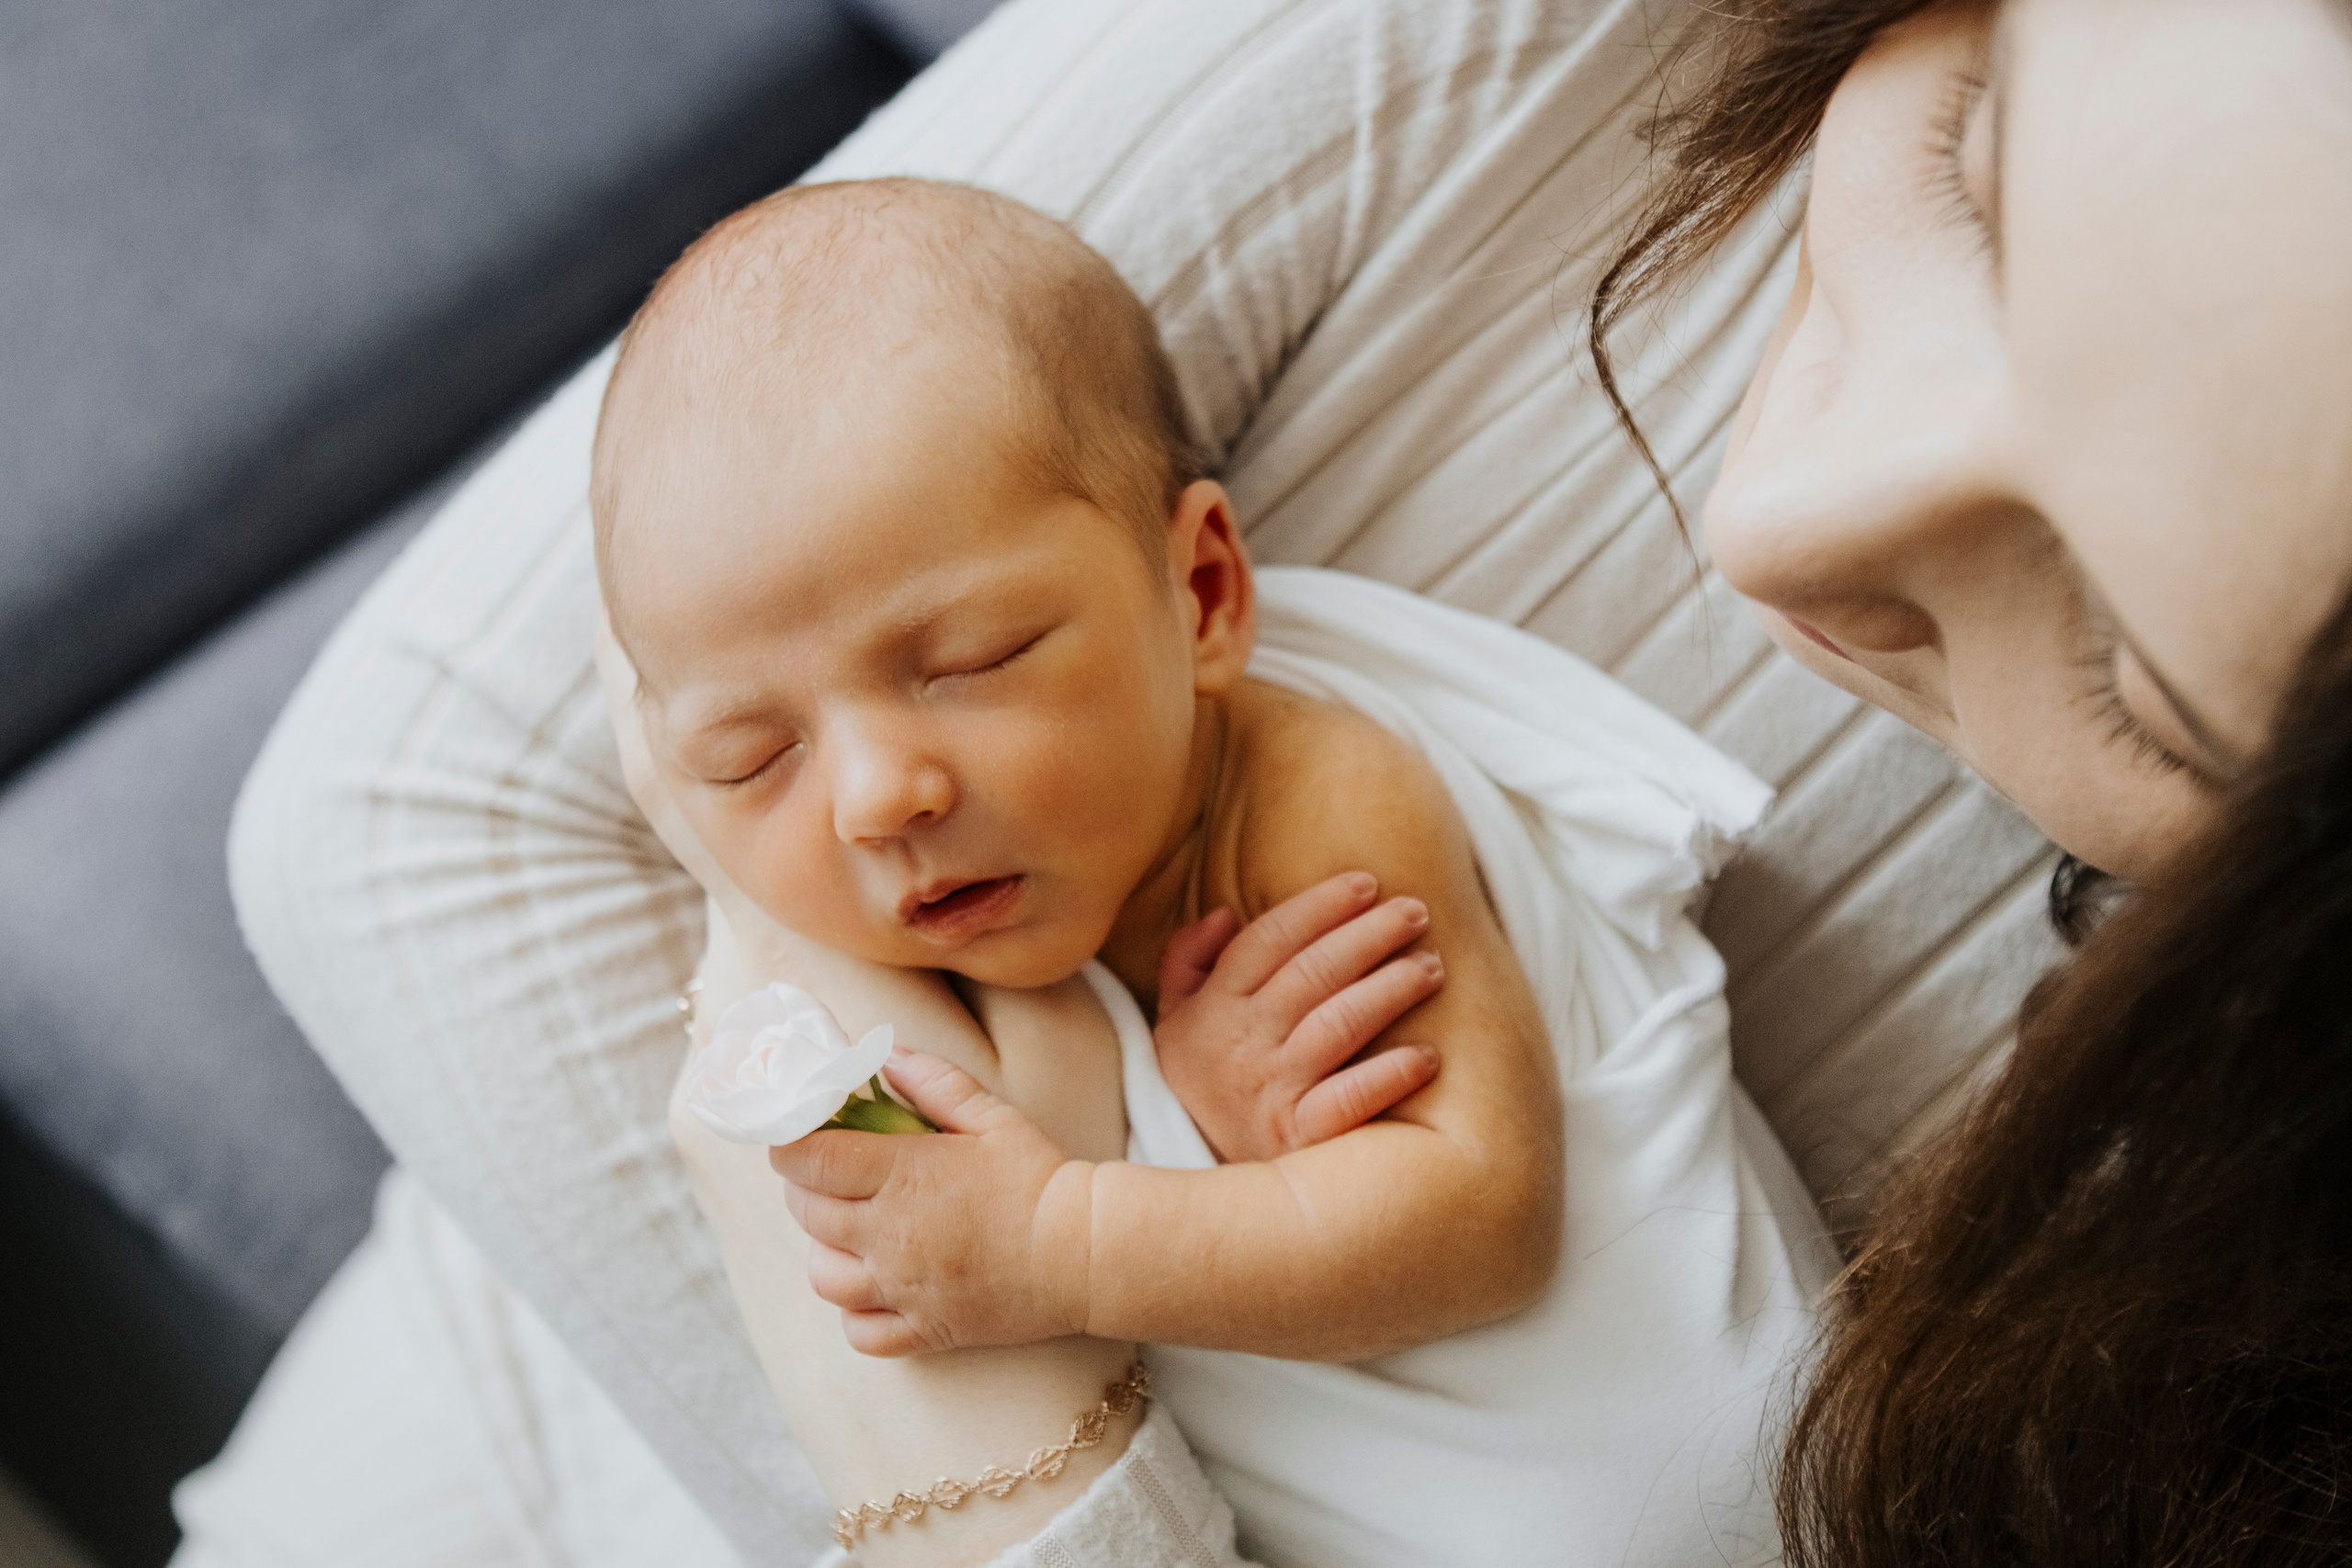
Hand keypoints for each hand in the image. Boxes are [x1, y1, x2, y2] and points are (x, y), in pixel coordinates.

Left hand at [772, 1049, 1095, 1356]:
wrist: (1087, 1252)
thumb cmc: (1040, 1177)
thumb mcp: (990, 1115)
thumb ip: (933, 1081)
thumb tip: (885, 1055)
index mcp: (902, 1175)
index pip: (808, 1159)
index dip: (790, 1142)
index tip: (800, 1132)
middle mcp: (890, 1236)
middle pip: (807, 1213)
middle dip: (805, 1187)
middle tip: (830, 1172)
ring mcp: (903, 1289)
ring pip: (823, 1276)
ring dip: (826, 1249)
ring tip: (851, 1231)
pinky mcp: (924, 1330)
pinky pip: (859, 1331)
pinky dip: (855, 1311)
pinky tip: (876, 1286)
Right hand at [1154, 871, 1443, 1162]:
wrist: (1202, 1189)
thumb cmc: (1205, 1090)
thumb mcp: (1174, 1025)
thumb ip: (1187, 963)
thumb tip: (1225, 913)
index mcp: (1211, 1010)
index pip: (1267, 940)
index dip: (1318, 906)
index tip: (1365, 882)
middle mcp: (1240, 1046)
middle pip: (1311, 973)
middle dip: (1367, 935)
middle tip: (1415, 912)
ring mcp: (1271, 1092)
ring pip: (1337, 1024)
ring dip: (1389, 990)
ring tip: (1430, 967)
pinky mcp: (1301, 1138)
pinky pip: (1349, 1100)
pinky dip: (1389, 1076)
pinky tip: (1427, 1056)